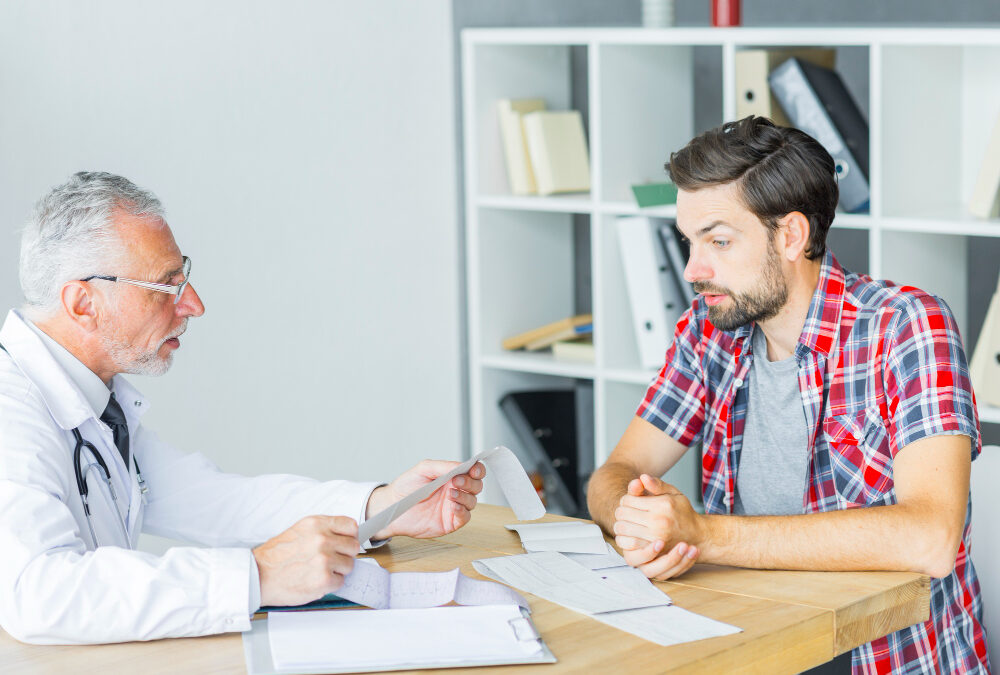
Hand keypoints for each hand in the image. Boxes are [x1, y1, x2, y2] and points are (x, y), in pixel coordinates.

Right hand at [252, 515, 358, 607]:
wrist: (258, 576)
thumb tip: (345, 536)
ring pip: (349, 565)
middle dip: (344, 555)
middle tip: (329, 560)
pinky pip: (341, 582)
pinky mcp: (324, 579)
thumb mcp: (300, 530)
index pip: (351, 526)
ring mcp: (324, 559)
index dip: (349, 536)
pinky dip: (330, 584)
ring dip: (337, 571)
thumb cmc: (276, 556)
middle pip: (353, 546)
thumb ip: (323, 530)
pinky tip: (314, 580)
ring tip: (318, 571)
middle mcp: (322, 539)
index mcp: (317, 524)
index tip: (343, 542)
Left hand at [366, 460, 484, 539]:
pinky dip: (462, 511)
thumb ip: (443, 466)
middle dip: (470, 482)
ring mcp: (453, 507)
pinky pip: (465, 517)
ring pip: (472, 501)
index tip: (474, 470)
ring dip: (465, 496)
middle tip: (456, 481)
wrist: (393, 507)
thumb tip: (462, 466)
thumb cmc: (406, 487)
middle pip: (476, 486)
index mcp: (451, 476)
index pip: (473, 471)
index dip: (477, 470)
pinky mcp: (450, 522)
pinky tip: (453, 506)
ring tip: (450, 494)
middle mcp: (455, 490)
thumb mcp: (423, 469)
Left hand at [613, 474, 702, 579]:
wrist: (697, 535)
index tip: (630, 503)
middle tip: (627, 513)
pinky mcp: (654, 550)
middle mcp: (658, 520)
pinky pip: (629, 543)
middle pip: (622, 514)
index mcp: (662, 504)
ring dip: (621, 525)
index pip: (627, 500)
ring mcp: (656, 537)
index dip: (626, 500)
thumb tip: (642, 477)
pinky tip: (630, 535)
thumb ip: (656, 484)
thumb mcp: (673, 493)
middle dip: (621, 512)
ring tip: (627, 523)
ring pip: (622, 528)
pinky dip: (624, 539)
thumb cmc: (683, 512)